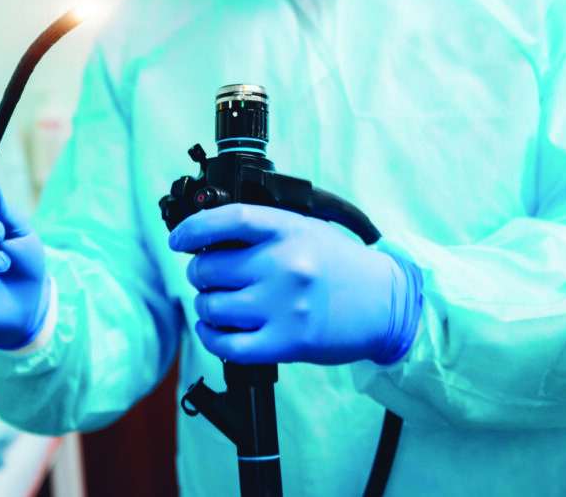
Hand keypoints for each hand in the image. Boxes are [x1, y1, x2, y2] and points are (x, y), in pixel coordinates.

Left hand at [169, 204, 421, 364]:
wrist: (387, 304)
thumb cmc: (340, 265)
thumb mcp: (305, 230)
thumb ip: (262, 232)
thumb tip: (206, 240)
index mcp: (288, 230)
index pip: (227, 220)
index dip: (193, 229)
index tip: (178, 239)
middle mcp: (284, 265)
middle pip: (208, 268)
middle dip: (200, 273)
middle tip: (209, 277)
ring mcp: (284, 306)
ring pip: (211, 306)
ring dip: (205, 305)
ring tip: (217, 302)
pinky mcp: (286, 342)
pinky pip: (227, 345)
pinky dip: (210, 337)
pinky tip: (213, 329)